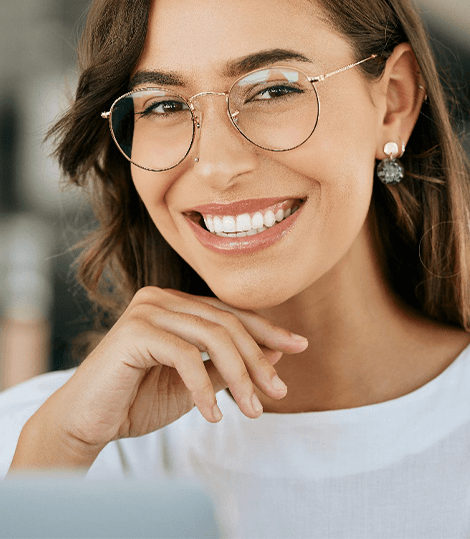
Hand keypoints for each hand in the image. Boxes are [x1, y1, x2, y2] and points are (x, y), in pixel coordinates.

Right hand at [24, 287, 307, 462]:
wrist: (87, 421)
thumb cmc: (138, 400)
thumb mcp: (196, 383)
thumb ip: (228, 365)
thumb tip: (278, 352)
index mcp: (175, 304)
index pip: (231, 312)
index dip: (267, 329)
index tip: (299, 346)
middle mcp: (162, 297)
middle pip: (227, 322)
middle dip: (258, 359)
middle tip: (278, 393)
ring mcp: (148, 309)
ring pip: (213, 336)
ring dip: (240, 376)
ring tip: (253, 411)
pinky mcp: (135, 330)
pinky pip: (186, 356)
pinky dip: (204, 388)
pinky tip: (214, 416)